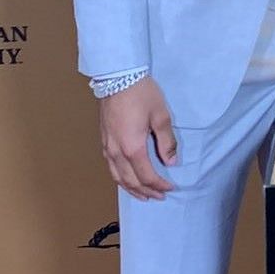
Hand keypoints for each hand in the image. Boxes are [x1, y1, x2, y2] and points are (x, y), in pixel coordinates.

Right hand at [98, 77, 176, 200]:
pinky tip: (126, 178)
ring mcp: (107, 147)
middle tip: (159, 196)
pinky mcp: (103, 141)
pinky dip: (120, 178)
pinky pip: (111, 167)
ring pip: (118, 177)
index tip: (170, 187)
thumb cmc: (141, 94)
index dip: (159, 185)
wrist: (118, 77)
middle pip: (131, 181)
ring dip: (131, 188)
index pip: (146, 176)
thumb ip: (166, 141)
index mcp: (132, 147)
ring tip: (143, 195)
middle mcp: (116, 152)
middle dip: (146, 191)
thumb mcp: (161, 116)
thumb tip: (171, 162)